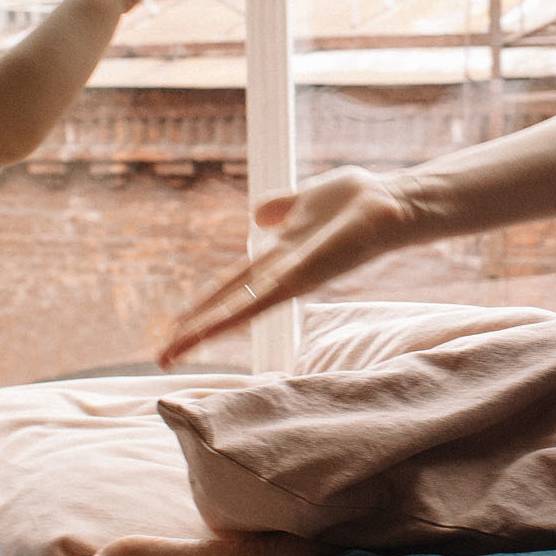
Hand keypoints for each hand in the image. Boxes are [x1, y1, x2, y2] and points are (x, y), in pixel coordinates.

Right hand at [159, 166, 425, 365]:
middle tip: (161, 356)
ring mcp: (293, 278)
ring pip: (239, 308)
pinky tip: (212, 326)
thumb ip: (280, 208)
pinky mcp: (305, 276)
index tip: (174, 326)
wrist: (393, 200)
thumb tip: (258, 216)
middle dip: (195, 330)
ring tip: (173, 350)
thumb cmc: (358, 201)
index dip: (203, 304)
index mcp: (278, 258)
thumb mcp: (304, 200)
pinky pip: (264, 297)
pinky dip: (235, 313)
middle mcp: (282, 274)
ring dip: (204, 329)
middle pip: (230, 305)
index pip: (232, 286)